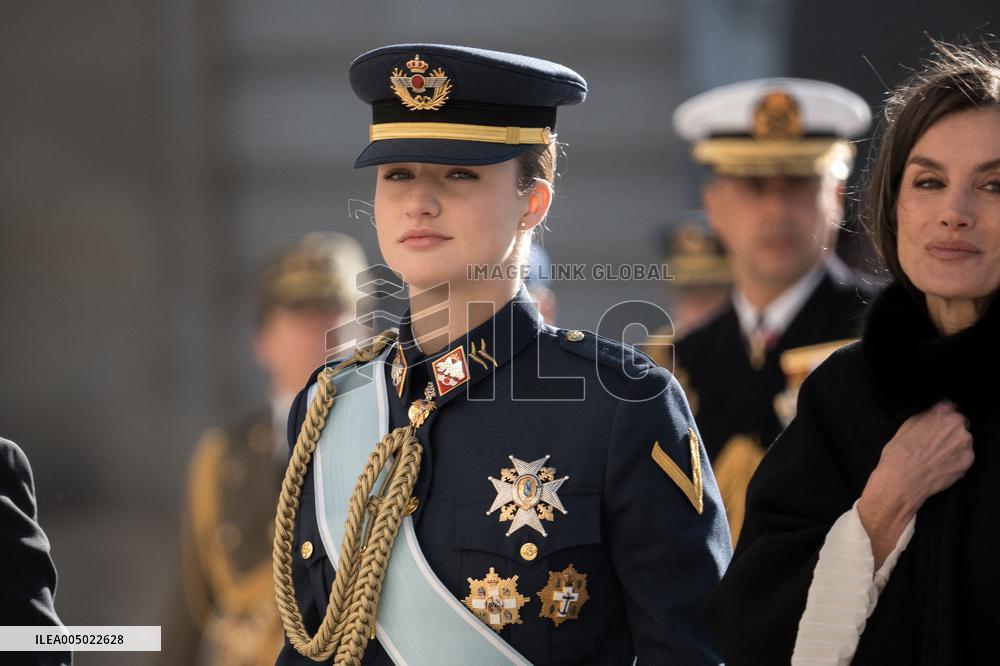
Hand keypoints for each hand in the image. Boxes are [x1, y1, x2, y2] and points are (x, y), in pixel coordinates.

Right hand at [858, 401, 972, 567]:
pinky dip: (955, 459)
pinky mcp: (967, 460)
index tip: (938, 422)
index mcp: (940, 412)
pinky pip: (964, 456)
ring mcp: (965, 443)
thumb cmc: (899, 454)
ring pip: (962, 440)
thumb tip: (934, 414)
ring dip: (953, 445)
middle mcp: (956, 425)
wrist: (902, 481)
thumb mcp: (906, 426)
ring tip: (935, 456)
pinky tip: (939, 464)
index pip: (950, 405)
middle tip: (933, 442)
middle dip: (948, 431)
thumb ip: (925, 416)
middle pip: (958, 423)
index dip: (942, 415)